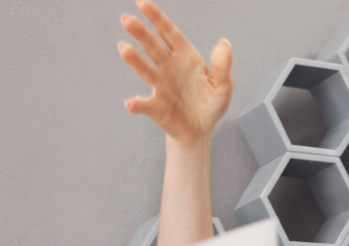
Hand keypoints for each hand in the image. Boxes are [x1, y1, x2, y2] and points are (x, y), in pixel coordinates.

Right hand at [118, 0, 232, 144]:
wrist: (201, 130)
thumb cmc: (210, 103)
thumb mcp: (223, 86)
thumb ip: (222, 66)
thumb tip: (224, 43)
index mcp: (184, 56)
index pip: (169, 32)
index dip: (157, 18)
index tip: (142, 3)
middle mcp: (168, 67)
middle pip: (152, 46)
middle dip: (140, 32)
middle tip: (126, 19)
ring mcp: (160, 85)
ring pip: (145, 69)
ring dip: (134, 60)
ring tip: (124, 48)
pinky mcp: (156, 107)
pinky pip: (145, 104)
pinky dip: (137, 104)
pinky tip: (131, 103)